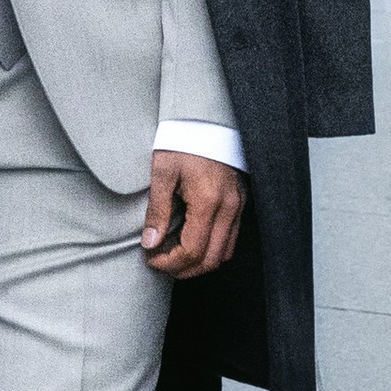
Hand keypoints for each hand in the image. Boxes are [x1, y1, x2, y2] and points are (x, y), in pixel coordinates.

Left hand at [142, 151, 244, 280]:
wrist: (207, 120)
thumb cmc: (183, 141)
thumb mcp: (163, 173)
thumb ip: (157, 211)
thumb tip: (150, 243)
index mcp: (209, 201)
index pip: (192, 251)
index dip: (169, 262)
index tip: (151, 258)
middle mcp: (229, 208)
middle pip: (211, 260)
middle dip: (184, 269)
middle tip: (160, 263)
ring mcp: (238, 206)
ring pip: (224, 253)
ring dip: (199, 262)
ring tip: (174, 255)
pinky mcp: (240, 202)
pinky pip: (230, 239)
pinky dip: (211, 249)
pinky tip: (191, 241)